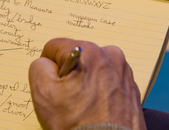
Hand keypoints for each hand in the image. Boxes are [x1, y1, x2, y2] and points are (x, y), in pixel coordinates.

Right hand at [29, 38, 145, 129]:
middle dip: (68, 73)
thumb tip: (45, 61)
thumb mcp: (43, 91)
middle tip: (68, 96)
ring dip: (83, 79)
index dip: (47, 65)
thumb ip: (38, 66)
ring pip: (90, 67)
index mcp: (88, 52)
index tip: (53, 83)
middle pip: (74, 55)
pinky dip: (98, 87)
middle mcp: (110, 55)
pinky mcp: (129, 83)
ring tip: (84, 103)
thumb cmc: (78, 123)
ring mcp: (122, 69)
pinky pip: (105, 77)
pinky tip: (96, 105)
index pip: (55, 46)